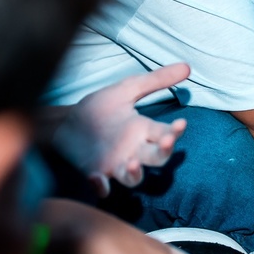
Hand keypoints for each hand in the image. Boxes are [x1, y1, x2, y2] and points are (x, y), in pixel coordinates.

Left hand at [51, 64, 189, 195]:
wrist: (65, 121)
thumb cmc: (100, 108)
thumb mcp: (127, 89)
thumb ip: (155, 80)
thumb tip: (187, 66)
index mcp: (142, 130)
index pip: (166, 134)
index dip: (175, 132)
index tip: (181, 123)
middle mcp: (133, 150)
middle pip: (156, 158)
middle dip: (164, 152)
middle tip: (167, 142)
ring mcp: (115, 164)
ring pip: (133, 179)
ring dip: (136, 175)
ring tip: (134, 165)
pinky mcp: (94, 173)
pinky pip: (102, 186)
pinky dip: (101, 187)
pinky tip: (98, 179)